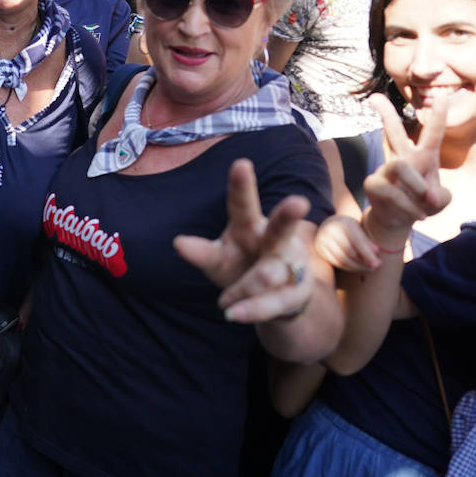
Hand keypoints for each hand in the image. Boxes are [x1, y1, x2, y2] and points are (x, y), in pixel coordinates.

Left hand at [175, 158, 315, 322]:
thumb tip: (178, 242)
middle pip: (281, 227)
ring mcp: (289, 266)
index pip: (243, 204)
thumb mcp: (217, 259)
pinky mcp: (295, 293)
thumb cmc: (241, 267)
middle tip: (297, 202)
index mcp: (250, 226)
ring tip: (224, 300)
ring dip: (246, 286)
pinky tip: (231, 313)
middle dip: (288, 215)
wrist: (276, 301)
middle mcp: (275, 241)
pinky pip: (272, 302)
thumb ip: (200, 251)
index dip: (241, 185)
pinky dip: (251, 309)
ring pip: (270, 272)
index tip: (241, 163)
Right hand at [315, 214, 383, 272]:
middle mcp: (330, 230)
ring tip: (368, 269)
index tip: (378, 264)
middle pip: (350, 252)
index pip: (357, 241)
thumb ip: (367, 241)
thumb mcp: (359, 230)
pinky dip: (348, 267)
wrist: (330, 224)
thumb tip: (376, 253)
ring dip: (357, 267)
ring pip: (342, 259)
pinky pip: (336, 262)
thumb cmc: (349, 228)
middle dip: (364, 262)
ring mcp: (322, 240)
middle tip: (375, 268)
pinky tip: (357, 267)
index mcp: (343, 223)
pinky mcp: (320, 249)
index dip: (368, 254)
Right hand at [363, 94, 450, 234]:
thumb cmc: (421, 205)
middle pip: (394, 131)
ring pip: (399, 166)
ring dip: (416, 185)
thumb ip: (441, 197)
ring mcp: (386, 170)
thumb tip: (428, 194)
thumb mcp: (440, 202)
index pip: (432, 134)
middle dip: (386, 113)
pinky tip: (418, 215)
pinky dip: (409, 206)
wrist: (399, 221)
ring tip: (427, 202)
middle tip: (374, 97)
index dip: (437, 115)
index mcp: (424, 157)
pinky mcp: (373, 184)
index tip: (439, 97)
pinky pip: (393, 192)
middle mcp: (403, 159)